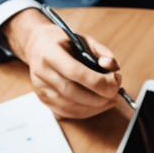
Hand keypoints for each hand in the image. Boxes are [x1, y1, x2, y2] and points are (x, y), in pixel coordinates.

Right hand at [4, 9, 121, 117]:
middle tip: (116, 93)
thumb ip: (101, 51)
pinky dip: (86, 112)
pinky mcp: (44, 100)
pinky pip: (67, 113)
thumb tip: (112, 67)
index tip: (115, 81)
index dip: (97, 81)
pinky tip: (98, 105)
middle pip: (72, 92)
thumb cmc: (63, 42)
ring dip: (95, 107)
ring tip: (110, 100)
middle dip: (99, 97)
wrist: (38, 46)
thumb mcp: (83, 39)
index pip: (74, 72)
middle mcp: (42, 72)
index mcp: (50, 52)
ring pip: (70, 106)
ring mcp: (41, 89)